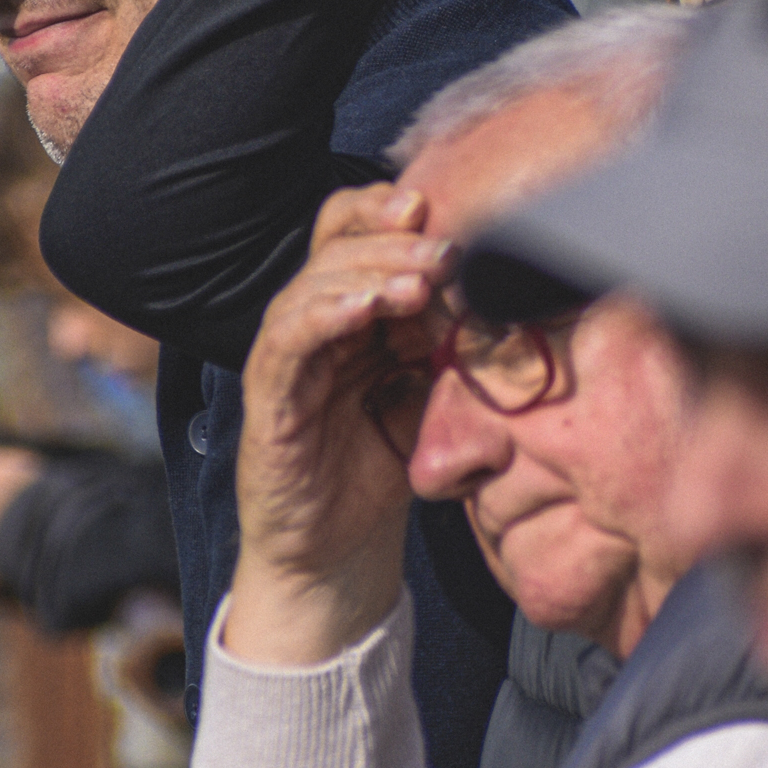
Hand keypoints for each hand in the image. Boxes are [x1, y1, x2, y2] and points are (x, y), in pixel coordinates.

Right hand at [225, 184, 446, 664]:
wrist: (338, 560)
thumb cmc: (383, 475)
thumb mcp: (431, 397)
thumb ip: (448, 345)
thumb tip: (499, 294)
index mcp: (350, 319)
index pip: (356, 238)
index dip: (389, 213)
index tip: (443, 207)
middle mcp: (311, 330)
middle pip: (336, 250)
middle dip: (394, 242)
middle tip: (445, 248)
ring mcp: (285, 362)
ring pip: (312, 287)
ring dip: (367, 273)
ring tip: (418, 280)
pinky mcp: (268, 401)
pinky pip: (288, 341)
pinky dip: (326, 315)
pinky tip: (366, 309)